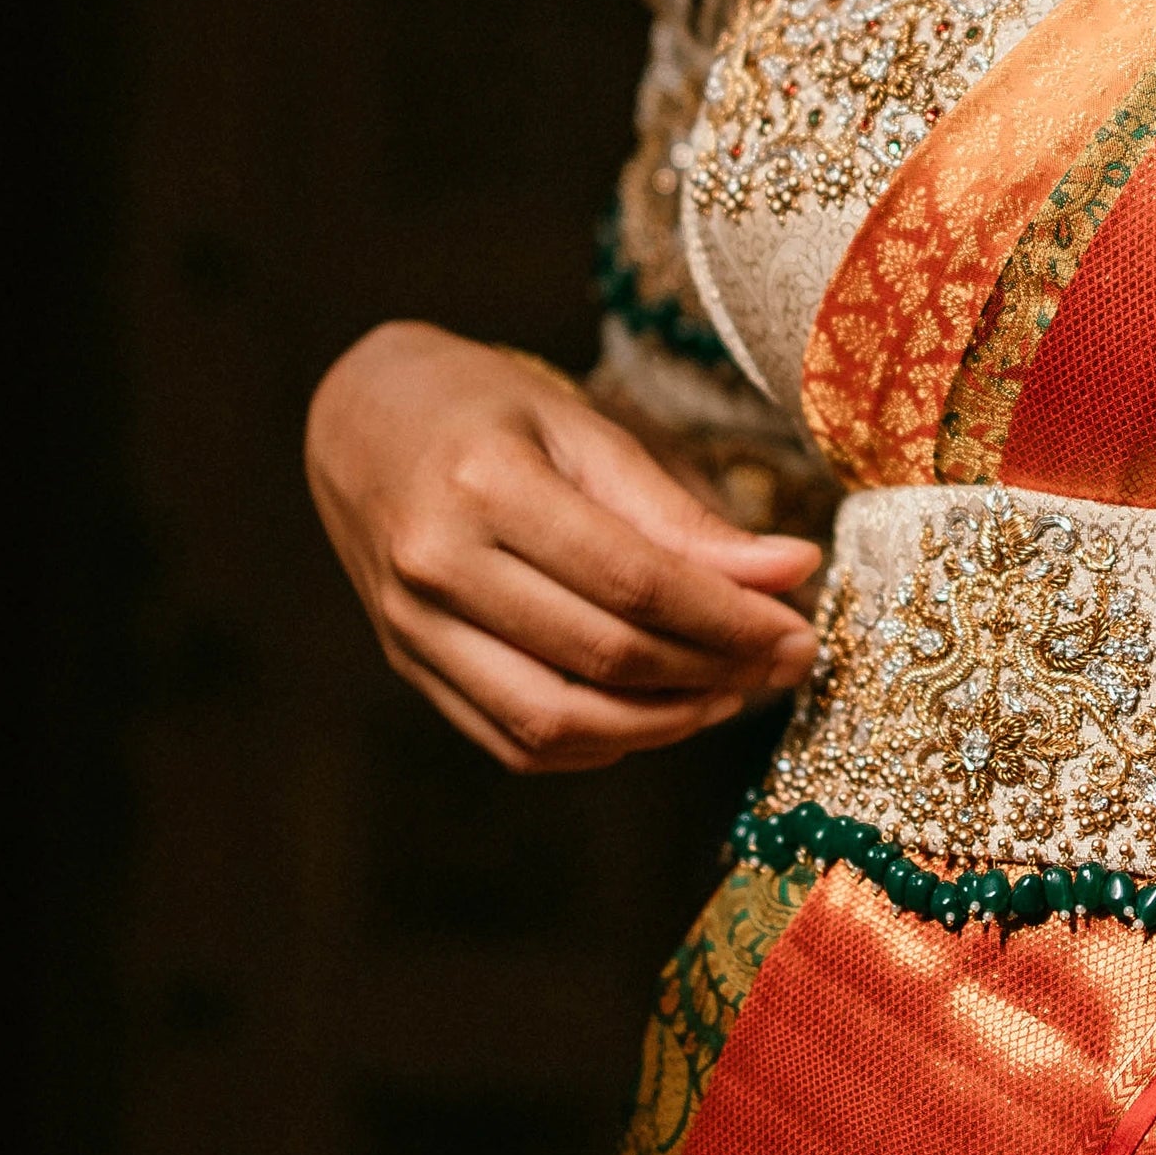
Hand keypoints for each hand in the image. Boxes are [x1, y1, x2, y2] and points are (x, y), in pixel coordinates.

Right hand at [306, 320, 821, 772]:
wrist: (359, 422)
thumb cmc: (485, 410)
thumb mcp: (582, 428)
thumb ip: (678, 511)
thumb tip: (790, 572)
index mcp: (484, 483)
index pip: (634, 580)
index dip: (729, 618)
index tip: (796, 627)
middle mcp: (436, 564)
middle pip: (601, 655)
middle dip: (714, 671)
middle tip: (783, 661)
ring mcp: (412, 626)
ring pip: (555, 720)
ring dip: (661, 725)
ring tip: (728, 692)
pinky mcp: (408, 665)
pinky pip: (512, 740)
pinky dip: (597, 745)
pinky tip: (654, 713)